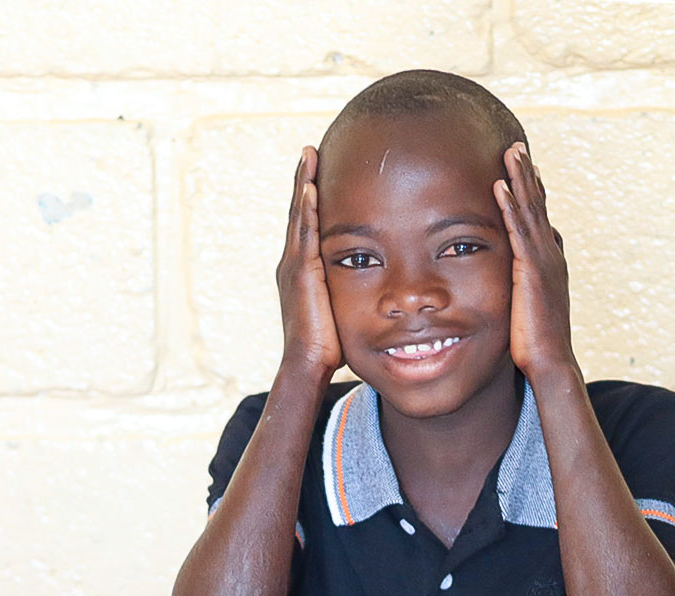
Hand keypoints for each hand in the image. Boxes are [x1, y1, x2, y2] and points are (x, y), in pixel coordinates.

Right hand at [275, 146, 342, 376]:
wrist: (308, 365)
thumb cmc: (330, 345)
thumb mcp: (345, 309)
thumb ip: (354, 291)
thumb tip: (380, 284)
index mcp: (303, 269)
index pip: (308, 224)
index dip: (311, 197)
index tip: (319, 169)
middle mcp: (293, 263)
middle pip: (299, 212)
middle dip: (304, 180)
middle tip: (311, 150)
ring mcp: (294, 267)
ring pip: (298, 216)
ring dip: (303, 184)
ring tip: (309, 155)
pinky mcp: (301, 274)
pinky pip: (304, 234)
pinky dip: (306, 209)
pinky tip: (311, 187)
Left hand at [493, 142, 577, 378]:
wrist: (550, 362)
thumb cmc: (535, 340)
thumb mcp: (529, 305)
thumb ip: (523, 285)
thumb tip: (516, 277)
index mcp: (549, 262)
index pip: (540, 219)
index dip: (533, 192)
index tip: (523, 167)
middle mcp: (551, 255)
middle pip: (538, 206)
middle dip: (527, 175)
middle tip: (517, 146)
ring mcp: (544, 262)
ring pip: (531, 211)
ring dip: (520, 179)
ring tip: (511, 152)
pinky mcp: (532, 272)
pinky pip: (519, 231)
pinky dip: (511, 206)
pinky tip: (501, 186)